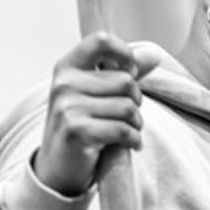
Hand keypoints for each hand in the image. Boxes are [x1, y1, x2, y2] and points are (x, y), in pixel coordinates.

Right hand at [33, 31, 154, 196]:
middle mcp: (64, 84)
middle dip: (135, 101)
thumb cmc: (81, 126)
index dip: (125, 54)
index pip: (101, 41)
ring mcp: (68, 108)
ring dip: (135, 123)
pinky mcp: (76, 132)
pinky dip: (133, 140)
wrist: (56, 168)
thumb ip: (122, 72)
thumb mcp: (96, 94)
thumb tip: (153, 56)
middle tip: (125, 116)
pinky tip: (128, 144)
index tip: (131, 72)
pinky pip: (123, 129)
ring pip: (127, 107)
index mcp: (67, 67)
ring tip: (125, 131)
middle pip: (125, 81)